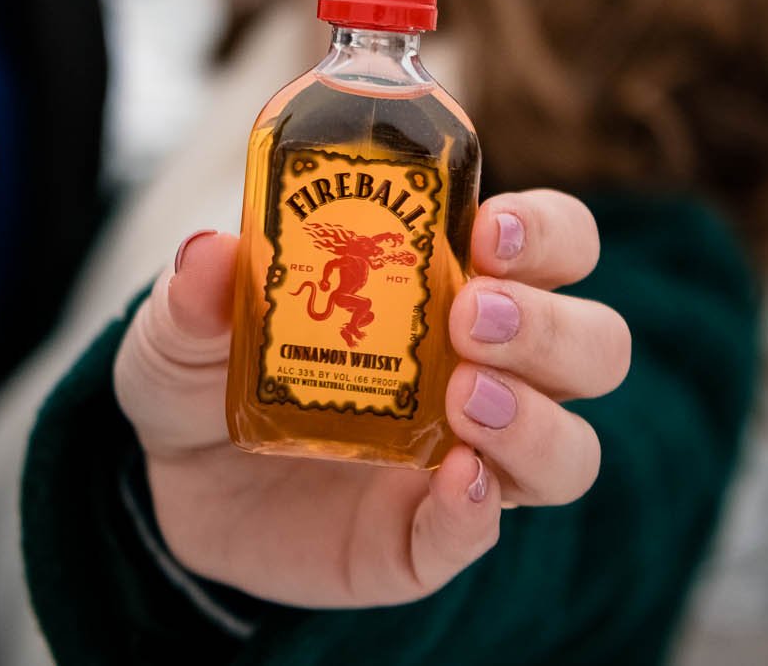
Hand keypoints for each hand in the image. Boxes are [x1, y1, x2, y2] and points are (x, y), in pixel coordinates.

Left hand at [114, 189, 630, 607]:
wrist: (173, 480)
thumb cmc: (209, 369)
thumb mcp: (185, 319)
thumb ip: (194, 292)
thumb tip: (209, 256)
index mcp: (454, 284)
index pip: (555, 245)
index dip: (548, 233)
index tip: (491, 229)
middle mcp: (486, 369)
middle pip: (594, 346)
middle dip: (550, 326)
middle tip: (470, 315)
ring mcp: (467, 459)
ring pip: (571, 450)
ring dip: (535, 419)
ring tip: (462, 399)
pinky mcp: (427, 538)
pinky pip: (483, 533)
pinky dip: (477, 510)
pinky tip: (451, 481)